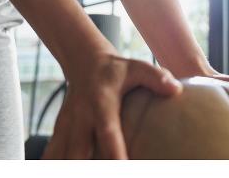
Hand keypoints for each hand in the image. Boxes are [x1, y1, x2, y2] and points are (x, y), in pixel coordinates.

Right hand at [41, 52, 182, 159]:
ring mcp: (66, 125)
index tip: (123, 168)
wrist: (84, 61)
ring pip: (60, 155)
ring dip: (68, 168)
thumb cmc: (117, 70)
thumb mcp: (137, 67)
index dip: (114, 154)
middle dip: (88, 170)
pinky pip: (51, 153)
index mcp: (101, 102)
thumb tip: (176, 90)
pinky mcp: (59, 131)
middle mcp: (80, 117)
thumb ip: (156, 77)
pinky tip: (56, 170)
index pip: (108, 133)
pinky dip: (53, 162)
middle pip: (79, 153)